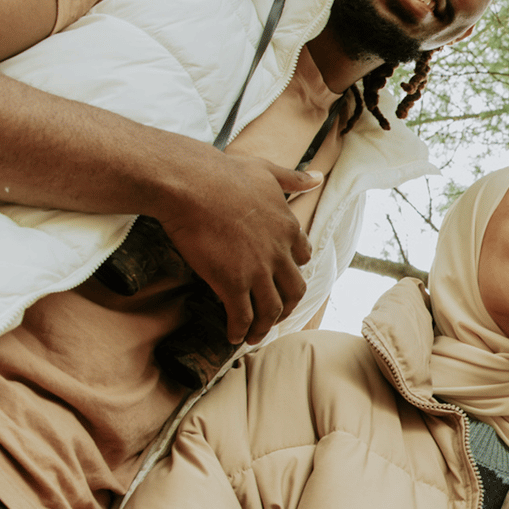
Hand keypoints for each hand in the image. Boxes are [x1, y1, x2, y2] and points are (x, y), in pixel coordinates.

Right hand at [152, 152, 321, 345]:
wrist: (191, 183)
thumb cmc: (223, 173)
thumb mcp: (266, 171)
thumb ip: (293, 178)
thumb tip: (318, 176)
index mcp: (288, 227)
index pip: (303, 257)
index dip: (294, 270)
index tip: (283, 278)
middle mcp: (279, 253)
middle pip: (294, 290)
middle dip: (287, 307)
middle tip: (274, 316)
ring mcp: (257, 270)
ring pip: (271, 309)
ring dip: (264, 327)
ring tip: (254, 336)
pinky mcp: (231, 282)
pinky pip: (242, 316)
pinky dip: (240, 330)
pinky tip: (232, 337)